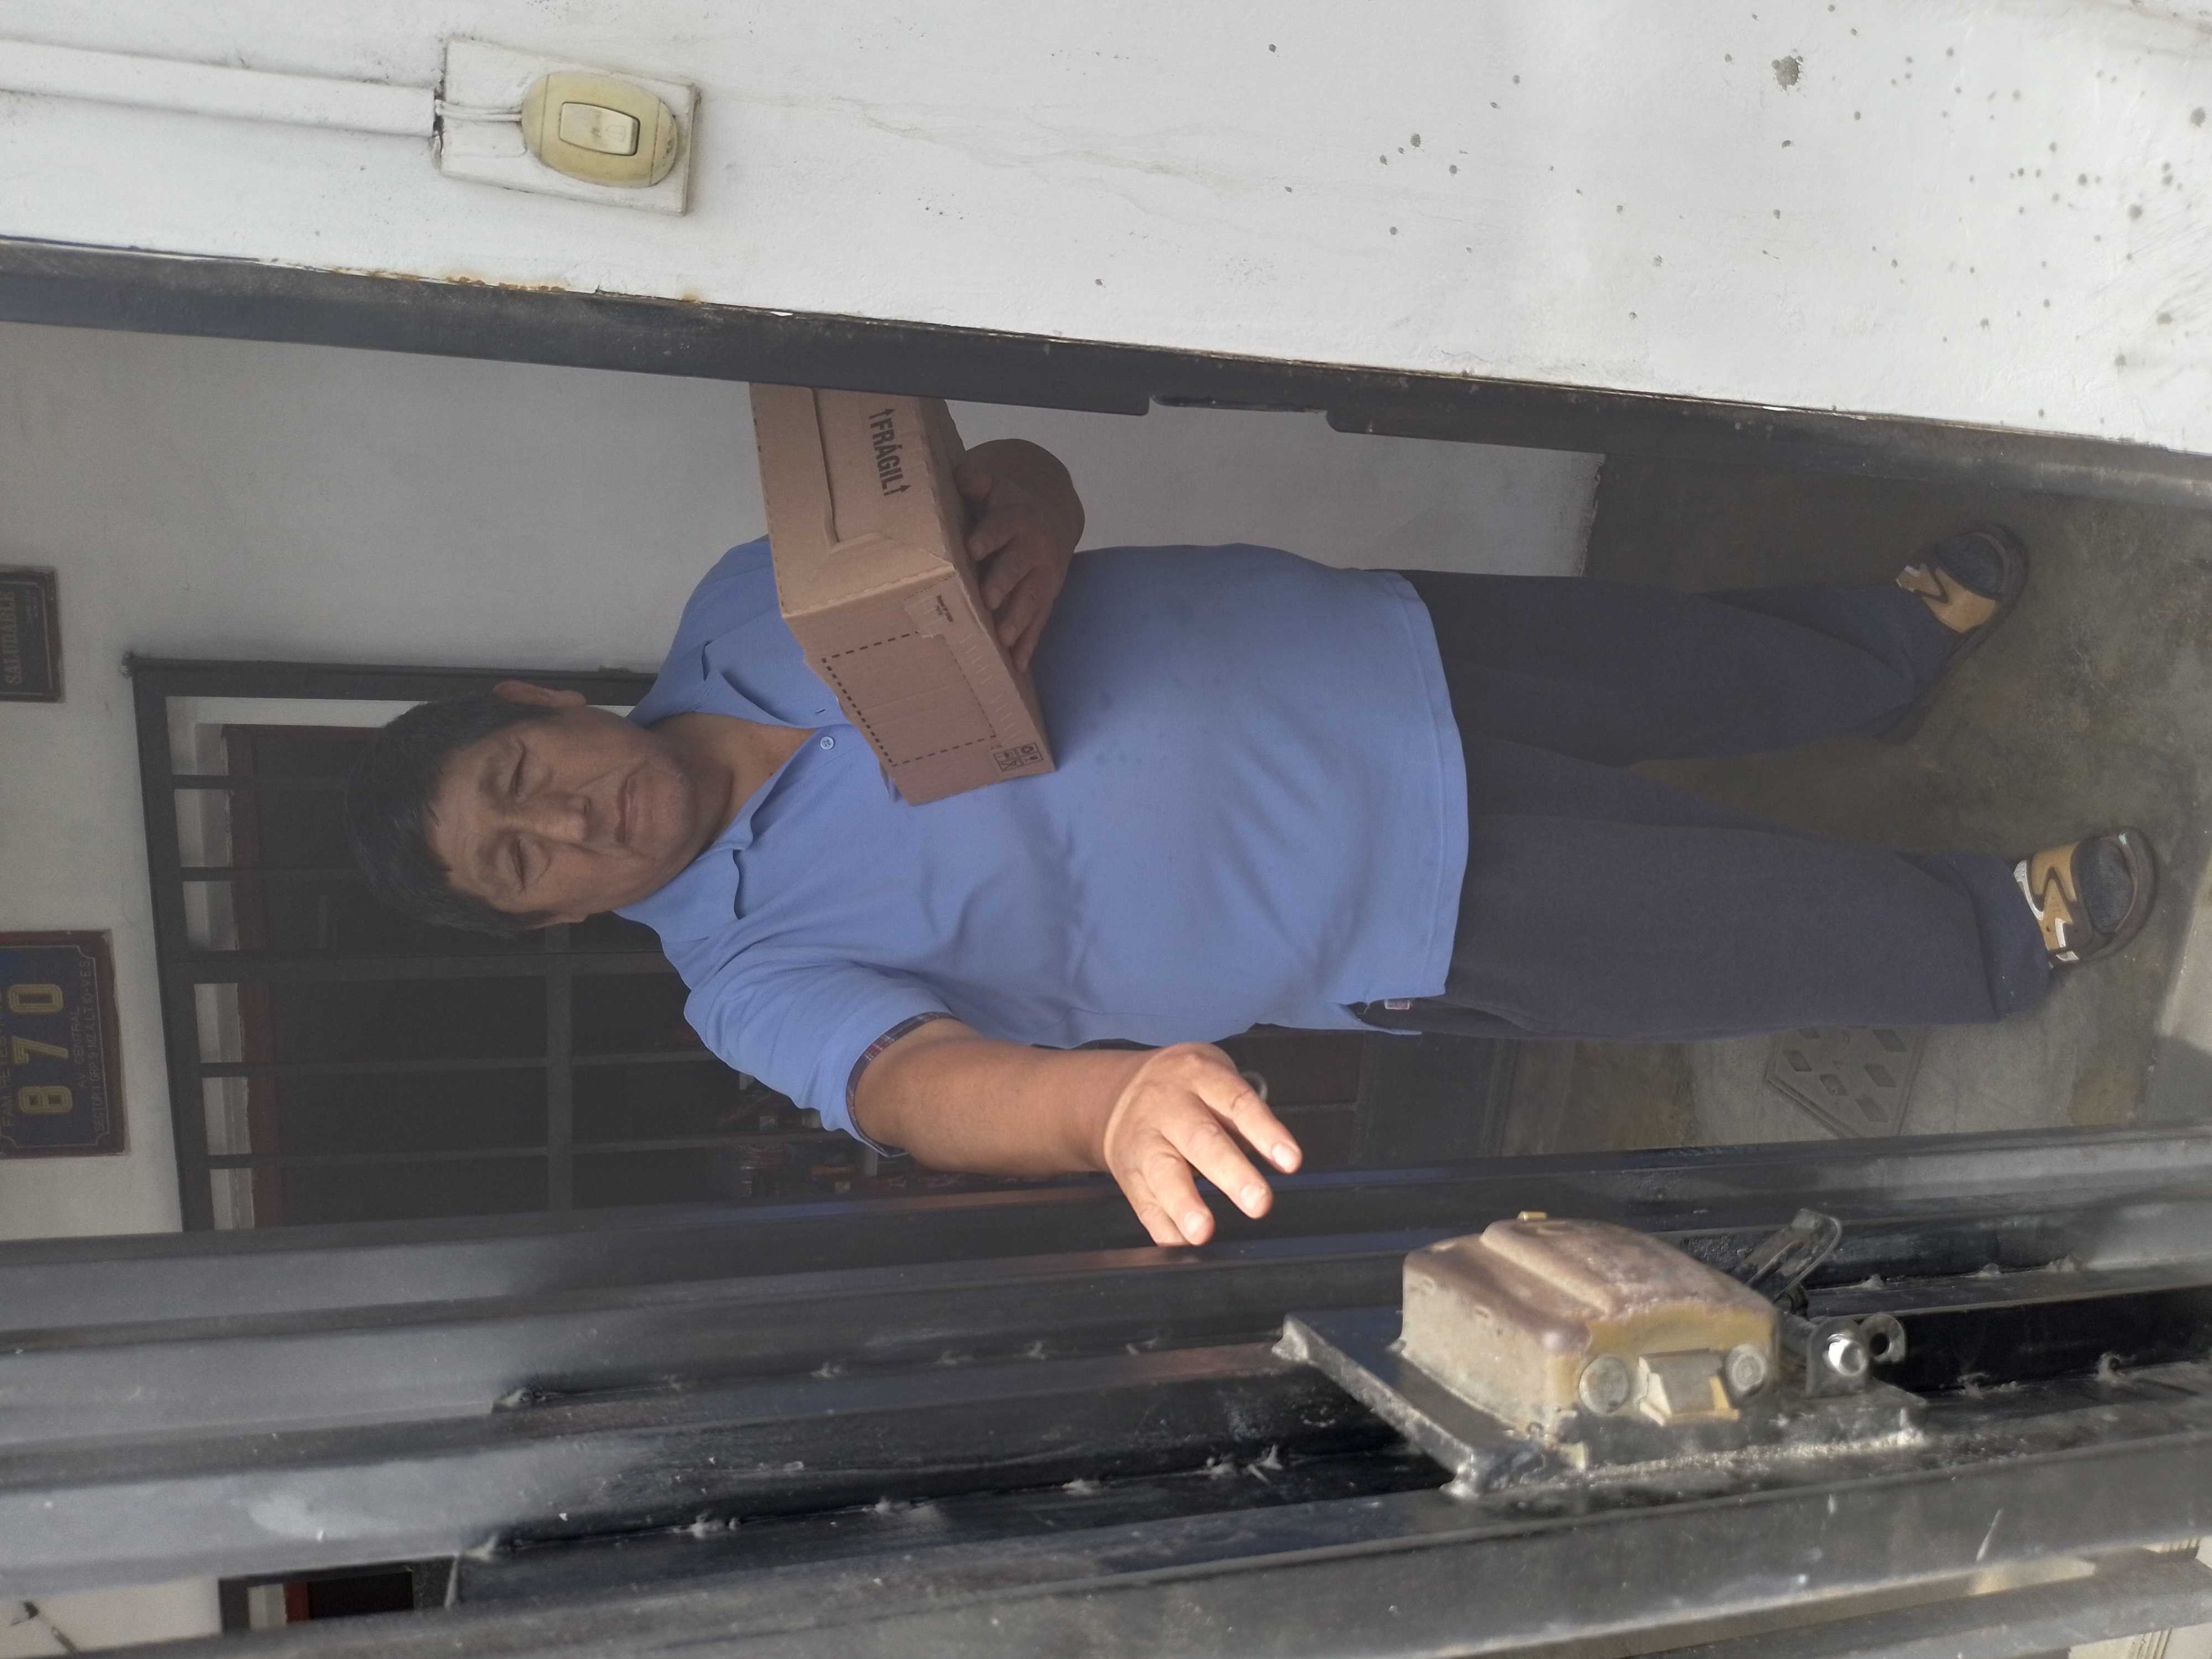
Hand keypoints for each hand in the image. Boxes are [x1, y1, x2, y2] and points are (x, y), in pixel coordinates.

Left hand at [954, 440, 1082, 670]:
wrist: (1050, 513)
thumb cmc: (1004, 502)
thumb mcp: (992, 483)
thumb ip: (976, 479)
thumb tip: (964, 478)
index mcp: (1016, 517)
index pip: (1001, 526)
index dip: (988, 536)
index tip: (972, 548)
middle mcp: (1034, 547)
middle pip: (1018, 566)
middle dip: (1004, 584)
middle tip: (987, 600)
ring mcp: (1043, 575)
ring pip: (1031, 599)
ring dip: (1018, 620)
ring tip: (1004, 641)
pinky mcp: (1046, 597)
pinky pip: (1039, 622)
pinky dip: (1029, 644)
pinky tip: (1018, 666)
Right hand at [1096, 1044, 1303, 1246]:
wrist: (1119, 1093)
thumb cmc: (1185, 1089)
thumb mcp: (1214, 1078)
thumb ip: (1242, 1117)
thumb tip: (1280, 1162)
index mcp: (1199, 1078)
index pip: (1237, 1102)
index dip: (1265, 1131)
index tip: (1291, 1162)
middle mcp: (1169, 1107)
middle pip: (1200, 1139)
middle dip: (1230, 1172)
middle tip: (1259, 1202)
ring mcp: (1143, 1141)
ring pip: (1163, 1172)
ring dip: (1183, 1204)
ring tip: (1203, 1232)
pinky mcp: (1129, 1175)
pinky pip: (1143, 1203)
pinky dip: (1162, 1226)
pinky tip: (1181, 1243)